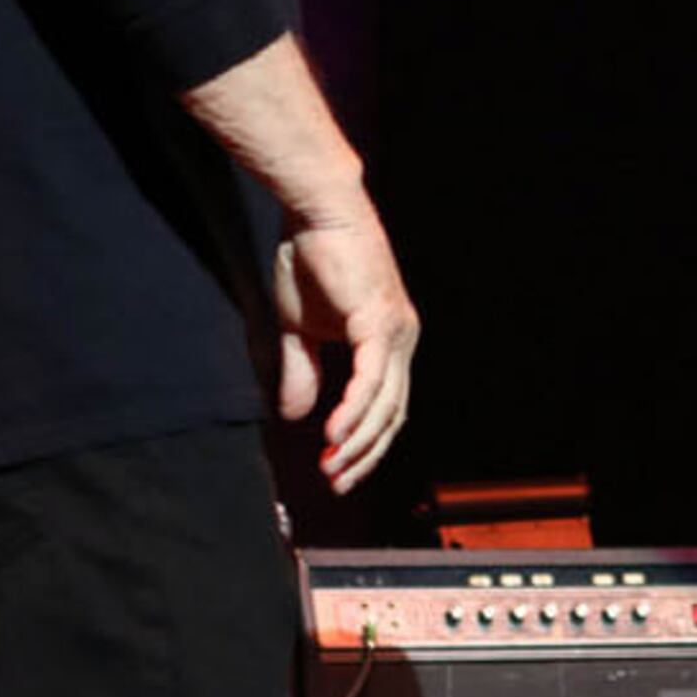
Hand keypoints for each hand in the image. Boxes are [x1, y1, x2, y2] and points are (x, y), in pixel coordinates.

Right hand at [273, 206, 417, 490]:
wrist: (317, 212)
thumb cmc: (311, 260)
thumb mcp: (299, 328)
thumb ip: (301, 371)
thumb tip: (294, 415)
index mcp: (388, 341)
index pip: (386, 406)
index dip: (364, 444)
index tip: (339, 473)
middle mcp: (401, 339)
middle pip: (393, 414)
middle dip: (365, 455)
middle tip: (337, 484)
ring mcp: (395, 331)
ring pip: (385, 404)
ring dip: (357, 441)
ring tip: (332, 468)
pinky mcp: (379, 322)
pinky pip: (371, 378)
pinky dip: (354, 410)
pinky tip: (333, 434)